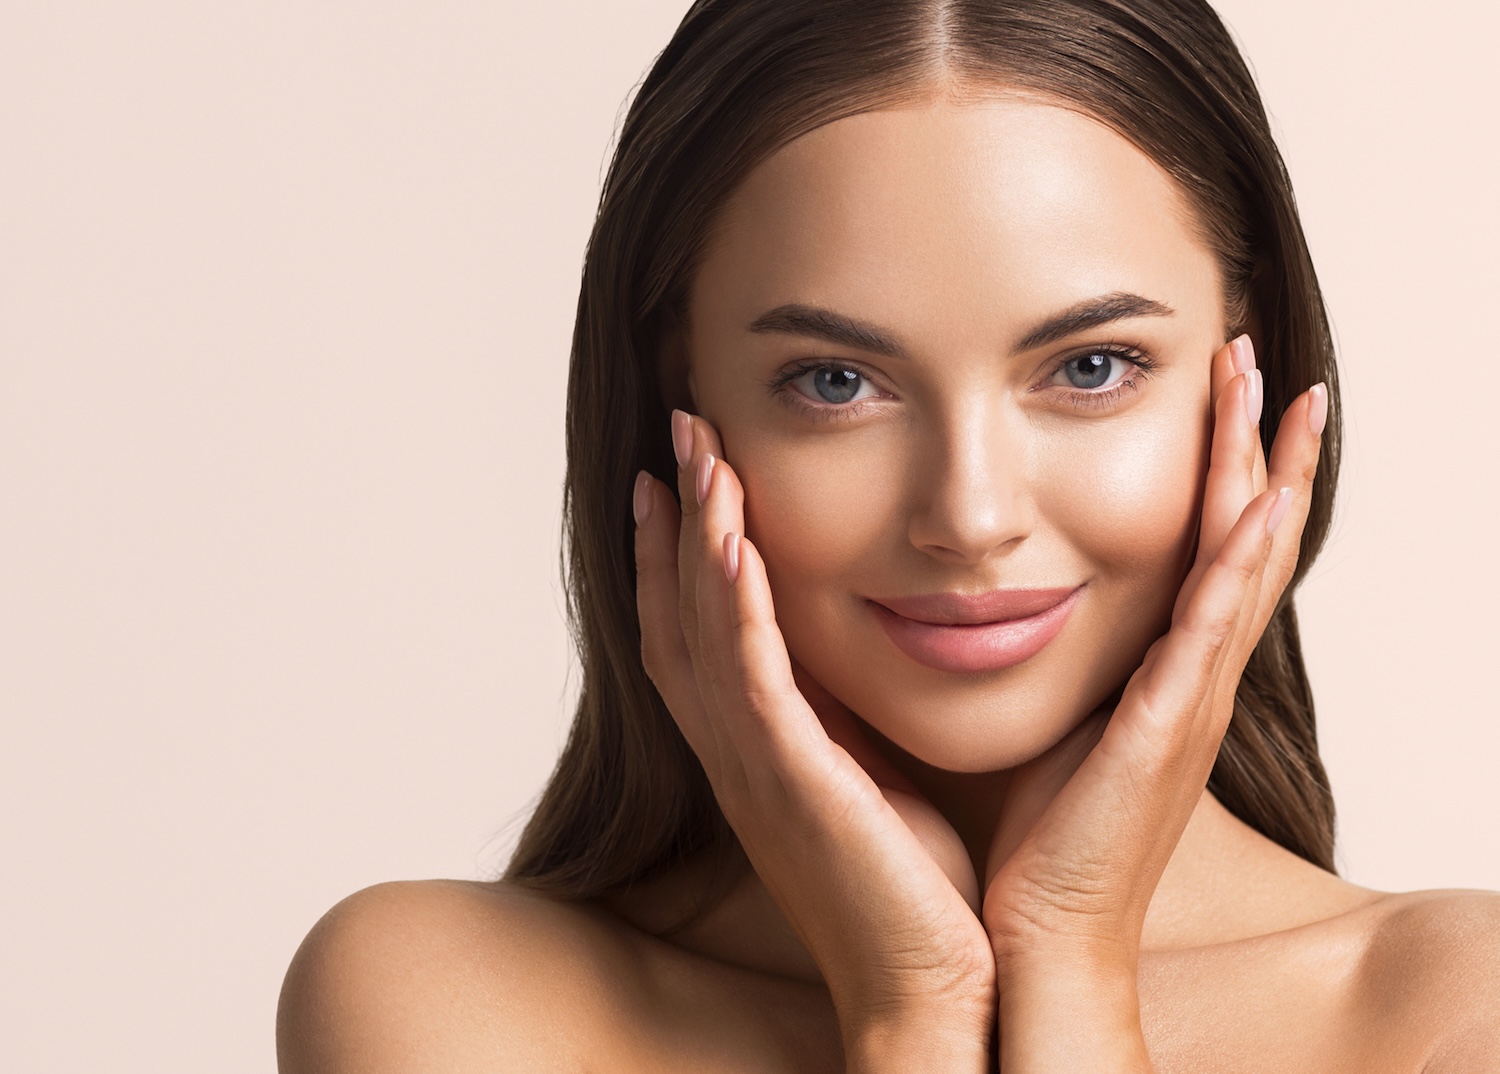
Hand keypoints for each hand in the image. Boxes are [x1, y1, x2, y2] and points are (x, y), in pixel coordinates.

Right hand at [633, 411, 993, 1063]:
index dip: (680, 555)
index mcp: (756, 752)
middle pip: (678, 616)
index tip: (686, 480)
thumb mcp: (870, 780)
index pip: (697, 634)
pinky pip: (749, 675)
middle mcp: (735, 753)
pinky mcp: (792, 781)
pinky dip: (731, 601)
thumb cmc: (913, 891)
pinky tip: (729, 536)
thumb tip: (855, 653)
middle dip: (675, 521)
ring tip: (695, 453)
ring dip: (694, 534)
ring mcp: (754, 767)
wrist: (931, 991)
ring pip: (701, 630)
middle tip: (676, 437)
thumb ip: (846, 716)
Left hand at [978, 335, 1326, 1059]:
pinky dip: (1243, 564)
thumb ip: (1040, 658)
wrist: (1031, 938)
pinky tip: (1264, 502)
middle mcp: (1186, 681)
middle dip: (1251, 444)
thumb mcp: (1043, 721)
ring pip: (1245, 566)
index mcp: (1155, 674)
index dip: (1214, 468)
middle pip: (1237, 537)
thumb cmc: (1029, 840)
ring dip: (1268, 475)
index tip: (1212, 388)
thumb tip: (990, 596)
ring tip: (1284, 390)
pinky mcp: (1164, 733)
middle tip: (1253, 353)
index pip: (1198, 548)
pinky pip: (1214, 632)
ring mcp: (1186, 704)